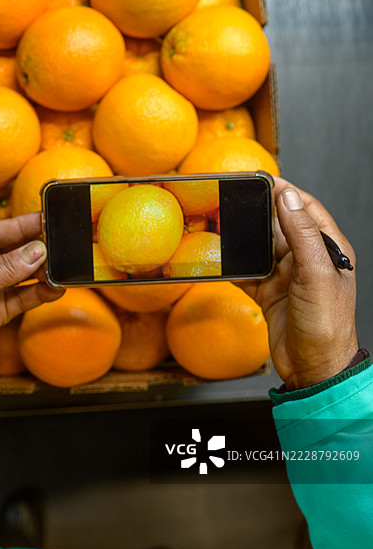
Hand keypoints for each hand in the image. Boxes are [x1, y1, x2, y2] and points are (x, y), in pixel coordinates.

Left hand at [0, 213, 63, 370]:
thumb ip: (3, 269)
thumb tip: (35, 252)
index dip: (18, 226)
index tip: (44, 220)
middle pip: (6, 252)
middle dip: (32, 248)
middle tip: (57, 243)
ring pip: (17, 275)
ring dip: (38, 272)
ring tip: (58, 268)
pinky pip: (20, 298)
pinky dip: (38, 293)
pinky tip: (53, 289)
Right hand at [240, 177, 357, 389]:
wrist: (314, 369)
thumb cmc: (327, 327)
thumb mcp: (316, 275)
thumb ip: (302, 235)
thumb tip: (289, 197)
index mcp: (328, 250)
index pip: (306, 209)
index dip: (286, 192)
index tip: (262, 178)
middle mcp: (308, 260)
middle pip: (280, 225)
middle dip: (258, 212)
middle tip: (234, 198)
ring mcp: (287, 277)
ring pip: (261, 248)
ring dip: (243, 238)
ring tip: (222, 225)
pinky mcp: (270, 294)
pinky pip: (248, 273)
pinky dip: (234, 266)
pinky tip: (220, 260)